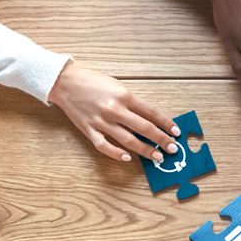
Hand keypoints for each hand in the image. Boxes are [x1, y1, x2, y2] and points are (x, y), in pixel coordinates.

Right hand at [48, 62, 179, 161]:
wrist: (64, 82)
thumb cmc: (92, 82)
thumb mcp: (117, 86)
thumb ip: (133, 102)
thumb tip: (151, 117)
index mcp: (124, 96)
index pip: (152, 112)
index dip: (166, 124)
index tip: (176, 132)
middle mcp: (114, 109)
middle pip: (144, 128)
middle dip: (161, 139)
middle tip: (173, 148)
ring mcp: (101, 121)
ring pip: (128, 140)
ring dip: (145, 150)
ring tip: (157, 156)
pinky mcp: (89, 130)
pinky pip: (104, 146)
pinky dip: (117, 154)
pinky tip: (128, 158)